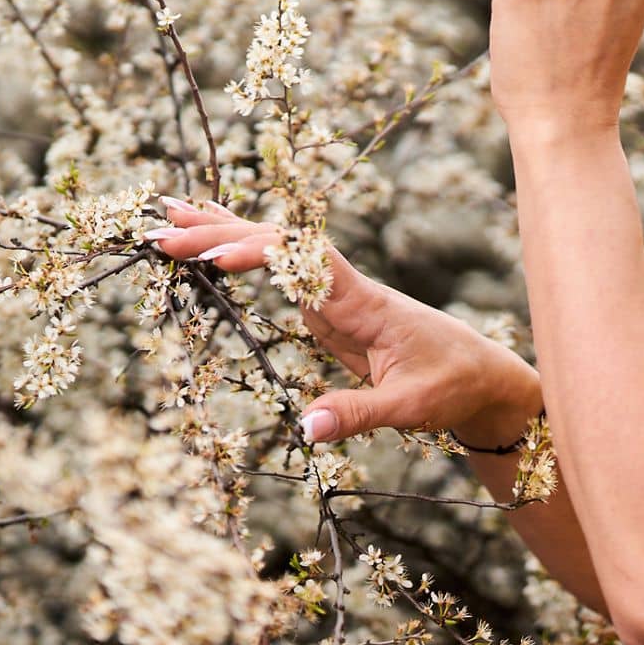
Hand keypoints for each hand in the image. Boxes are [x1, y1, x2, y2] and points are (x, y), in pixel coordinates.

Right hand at [140, 196, 539, 447]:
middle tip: (162, 234)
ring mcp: (333, 295)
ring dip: (224, 233)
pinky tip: (215, 240)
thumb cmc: (452, 385)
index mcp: (362, 302)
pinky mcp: (328, 309)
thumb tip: (305, 429)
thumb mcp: (410, 406)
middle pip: (277, 246)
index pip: (303, 261)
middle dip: (221, 237)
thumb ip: (358, 414)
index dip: (258, 252)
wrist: (481, 376)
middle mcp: (343, 288)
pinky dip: (244, 253)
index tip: (213, 258)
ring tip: (170, 215)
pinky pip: (279, 272)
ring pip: (274, 251)